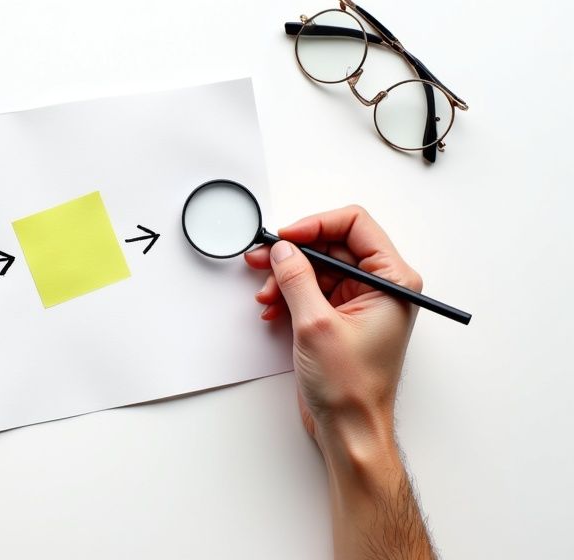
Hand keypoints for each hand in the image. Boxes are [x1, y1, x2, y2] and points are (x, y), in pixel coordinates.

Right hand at [245, 205, 420, 453]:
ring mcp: (359, 302)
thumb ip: (296, 279)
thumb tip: (282, 249)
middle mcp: (380, 287)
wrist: (349, 430)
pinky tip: (272, 309)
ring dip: (286, 277)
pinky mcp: (339, 317)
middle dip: (294, 253)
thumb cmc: (351, 388)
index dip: (316, 225)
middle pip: (332, 245)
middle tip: (261, 259)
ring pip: (317, 268)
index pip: (356, 225)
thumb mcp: (316, 324)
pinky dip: (288, 295)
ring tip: (265, 294)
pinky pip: (311, 290)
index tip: (285, 237)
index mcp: (393, 281)